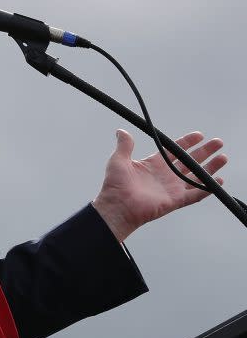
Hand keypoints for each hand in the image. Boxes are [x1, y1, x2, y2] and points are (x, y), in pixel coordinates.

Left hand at [92, 129, 226, 241]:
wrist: (117, 206)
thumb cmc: (115, 185)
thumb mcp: (118, 160)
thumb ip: (124, 145)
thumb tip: (121, 131)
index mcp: (154, 164)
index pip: (175, 150)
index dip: (187, 142)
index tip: (199, 135)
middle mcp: (165, 175)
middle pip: (189, 161)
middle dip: (204, 152)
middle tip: (217, 143)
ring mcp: (172, 188)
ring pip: (196, 176)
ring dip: (210, 167)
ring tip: (223, 157)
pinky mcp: (176, 200)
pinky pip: (196, 194)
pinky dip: (207, 188)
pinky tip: (218, 180)